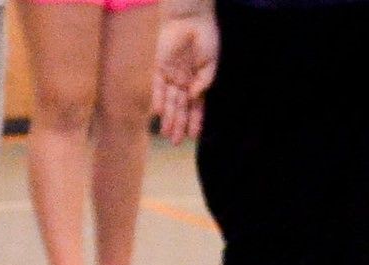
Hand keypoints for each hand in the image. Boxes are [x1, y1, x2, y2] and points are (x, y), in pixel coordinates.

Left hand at [154, 10, 220, 145]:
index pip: (195, 107)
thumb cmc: (205, 38)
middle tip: (175, 142)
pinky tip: (157, 113)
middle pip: (180, 108)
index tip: (193, 136)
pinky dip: (156, 99)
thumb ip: (205, 81)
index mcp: (196, 82)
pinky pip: (156, 87)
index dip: (194, 121)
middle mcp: (182, 82)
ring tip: (165, 134)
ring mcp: (170, 76)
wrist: (191, 18)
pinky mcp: (158, 68)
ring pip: (168, 102)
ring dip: (166, 118)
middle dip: (178, 125)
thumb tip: (194, 98)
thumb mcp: (211, 62)